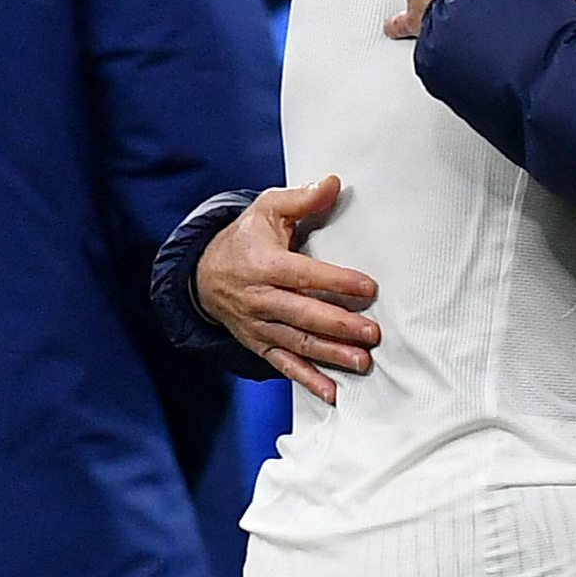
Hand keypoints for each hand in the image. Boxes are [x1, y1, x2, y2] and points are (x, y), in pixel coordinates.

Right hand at [193, 175, 381, 402]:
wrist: (204, 274)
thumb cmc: (245, 238)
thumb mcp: (267, 209)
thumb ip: (302, 198)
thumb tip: (334, 183)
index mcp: (263, 264)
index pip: (303, 275)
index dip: (336, 282)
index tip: (369, 288)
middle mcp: (259, 298)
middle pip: (302, 315)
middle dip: (338, 325)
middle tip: (371, 333)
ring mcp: (258, 325)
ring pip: (297, 343)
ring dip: (330, 355)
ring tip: (361, 362)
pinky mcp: (258, 344)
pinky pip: (284, 364)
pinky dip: (308, 380)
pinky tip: (333, 393)